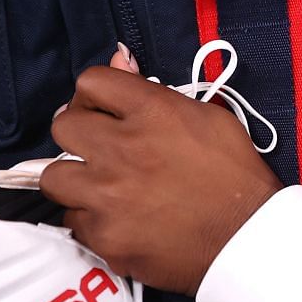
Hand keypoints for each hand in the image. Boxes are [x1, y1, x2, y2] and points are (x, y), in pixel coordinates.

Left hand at [40, 67, 282, 297]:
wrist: (248, 241)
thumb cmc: (235, 175)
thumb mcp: (207, 117)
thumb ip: (155, 91)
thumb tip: (119, 61)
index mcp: (152, 112)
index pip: (91, 81)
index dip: (97, 96)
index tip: (106, 112)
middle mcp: (122, 149)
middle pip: (63, 126)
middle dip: (80, 135)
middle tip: (101, 150)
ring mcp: (108, 196)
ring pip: (53, 177)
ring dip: (75, 180)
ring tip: (101, 189)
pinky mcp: (104, 237)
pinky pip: (74, 221)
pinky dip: (93, 220)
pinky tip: (119, 221)